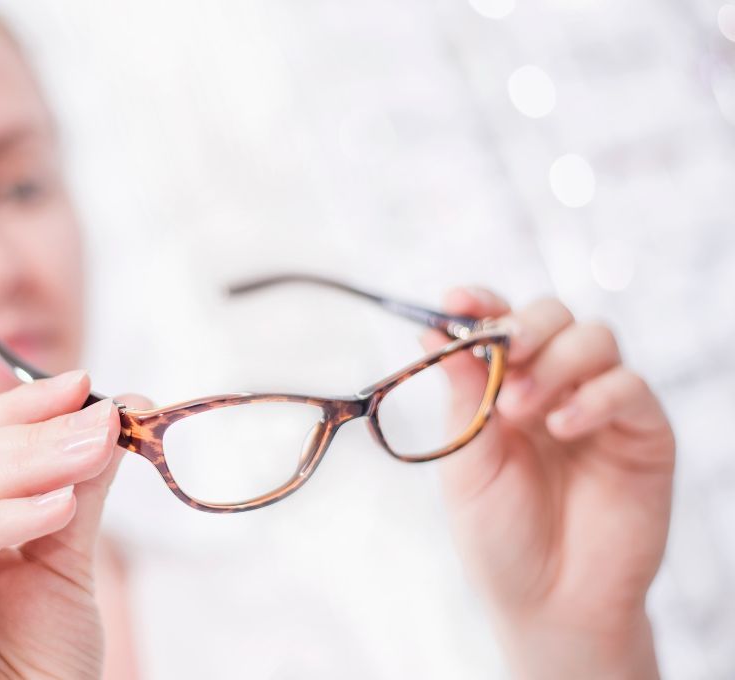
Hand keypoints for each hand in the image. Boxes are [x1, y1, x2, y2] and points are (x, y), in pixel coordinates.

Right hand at [0, 369, 146, 678]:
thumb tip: (115, 408)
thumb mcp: (65, 556)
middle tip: (102, 420)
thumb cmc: (40, 665)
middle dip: (33, 436)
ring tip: (91, 454)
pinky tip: (56, 506)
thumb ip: (79, 485)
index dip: (17, 409)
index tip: (83, 383)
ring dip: (26, 467)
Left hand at [421, 287, 674, 679]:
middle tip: (503, 354)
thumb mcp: (467, 463)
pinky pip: (630, 386)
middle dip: (524, 326)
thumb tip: (437, 331)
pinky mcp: (644, 433)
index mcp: (503, 388)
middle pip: (552, 315)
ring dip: (554, 362)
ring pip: (594, 338)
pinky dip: (595, 396)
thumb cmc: (501, 538)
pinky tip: (563, 427)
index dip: (481, 303)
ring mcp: (601, 406)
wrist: (549, 603)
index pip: (499, 323)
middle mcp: (553, 387)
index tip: (457, 300)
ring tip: (521, 409)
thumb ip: (464, 396)